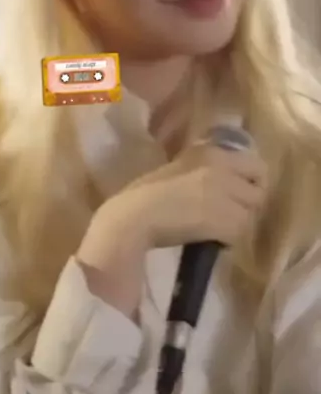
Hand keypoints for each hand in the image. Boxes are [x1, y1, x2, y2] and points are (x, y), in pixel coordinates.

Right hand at [77, 143, 267, 317]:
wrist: (135, 216)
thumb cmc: (146, 193)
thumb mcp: (180, 168)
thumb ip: (205, 170)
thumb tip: (230, 182)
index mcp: (212, 152)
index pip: (256, 165)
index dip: (252, 183)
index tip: (240, 195)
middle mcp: (224, 168)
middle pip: (258, 192)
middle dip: (247, 206)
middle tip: (229, 217)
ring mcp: (226, 194)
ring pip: (250, 215)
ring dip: (236, 225)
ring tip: (216, 230)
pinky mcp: (224, 220)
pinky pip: (238, 234)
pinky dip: (226, 240)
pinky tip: (209, 240)